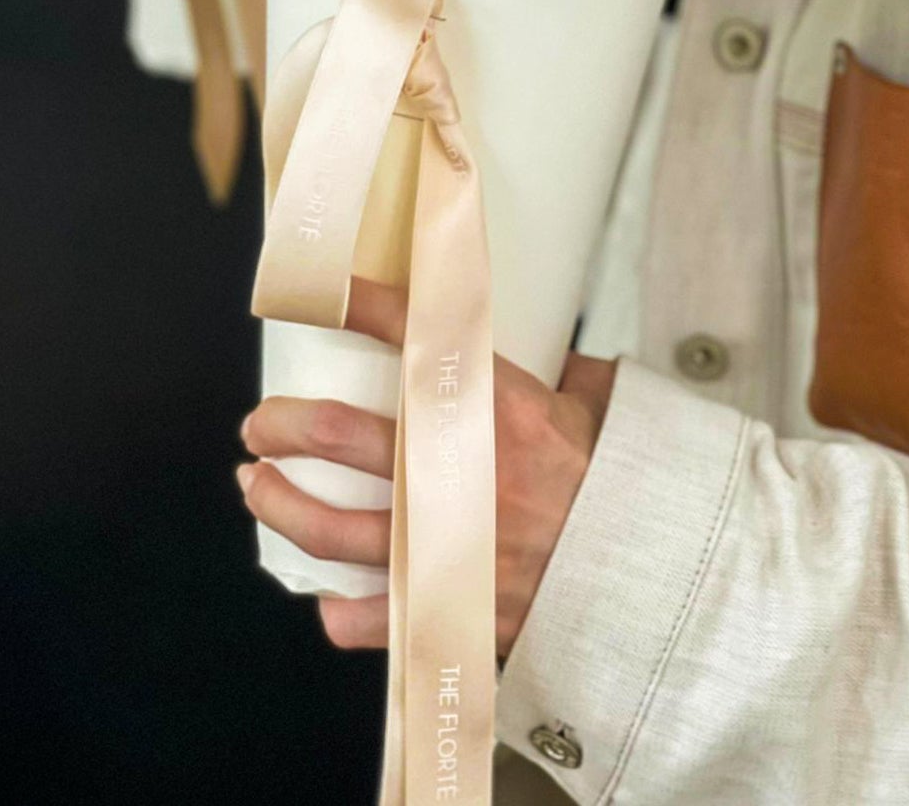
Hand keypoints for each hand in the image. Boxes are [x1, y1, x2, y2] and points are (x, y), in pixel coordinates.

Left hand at [237, 277, 615, 654]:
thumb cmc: (622, 483)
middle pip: (337, 433)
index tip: (312, 293)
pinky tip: (323, 595)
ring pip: (330, 526)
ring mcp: (444, 543)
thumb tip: (554, 343)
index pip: (410, 332)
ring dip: (280, 504)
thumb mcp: (595, 407)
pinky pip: (368, 615)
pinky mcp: (447, 605)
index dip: (354, 304)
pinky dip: (338, 608)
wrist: (650, 575)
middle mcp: (456, 469)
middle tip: (262, 424)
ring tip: (258, 489)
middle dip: (283, 423)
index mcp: (493, 407)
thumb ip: (564, 372)